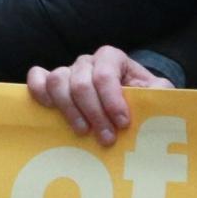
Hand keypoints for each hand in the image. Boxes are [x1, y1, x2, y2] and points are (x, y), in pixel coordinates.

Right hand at [27, 45, 172, 146]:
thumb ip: (160, 94)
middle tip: (107, 138)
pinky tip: (50, 109)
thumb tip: (159, 100)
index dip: (112, 98)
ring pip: (57, 81)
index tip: (123, 123)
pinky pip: (36, 77)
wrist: (128, 102)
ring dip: (69, 110)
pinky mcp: (52, 82)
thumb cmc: (142, 99)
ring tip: (83, 132)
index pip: (105, 72)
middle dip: (94, 112)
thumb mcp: (157, 94)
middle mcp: (87, 62)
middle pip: (80, 81)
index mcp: (113, 58)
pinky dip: (39, 91)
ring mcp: (67, 70)